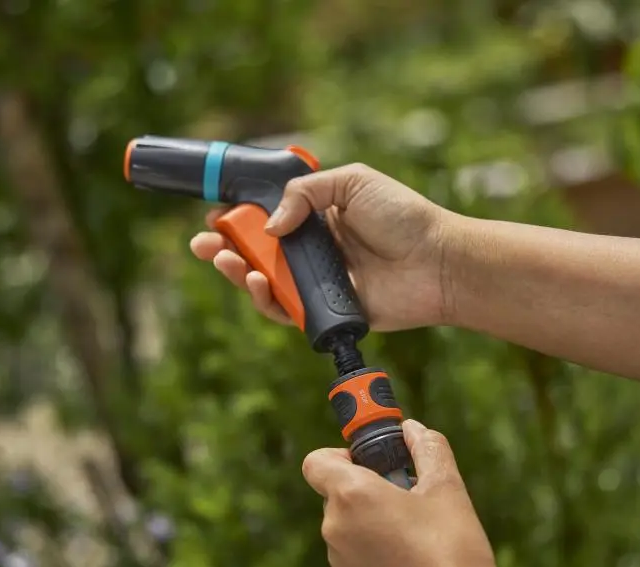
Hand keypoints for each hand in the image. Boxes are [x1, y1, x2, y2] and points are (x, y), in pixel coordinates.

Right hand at [190, 164, 452, 330]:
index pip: (267, 215)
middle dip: (224, 246)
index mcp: (318, 215)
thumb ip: (305, 195)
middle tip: (202, 243)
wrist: (437, 261)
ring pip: (265, 282)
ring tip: (223, 259)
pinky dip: (264, 299)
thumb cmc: (403, 216)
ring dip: (235, 271)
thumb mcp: (352, 182)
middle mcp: (314, 249)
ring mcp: (317, 281)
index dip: (239, 215)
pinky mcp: (325, 311)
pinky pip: (285, 310)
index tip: (215, 212)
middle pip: (258, 251)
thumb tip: (269, 226)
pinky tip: (253, 280)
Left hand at [302, 419, 499, 566]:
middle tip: (409, 498)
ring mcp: (340, 563)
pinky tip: (414, 566)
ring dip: (373, 524)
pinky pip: (357, 559)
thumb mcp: (447, 487)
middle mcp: (335, 528)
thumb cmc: (450, 548)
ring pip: (349, 529)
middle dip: (368, 491)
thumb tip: (413, 430)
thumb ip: (428, 449)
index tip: (371, 464)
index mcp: (351, 495)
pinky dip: (377, 555)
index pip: (316, 462)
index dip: (338, 456)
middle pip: (337, 495)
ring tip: (418, 536)